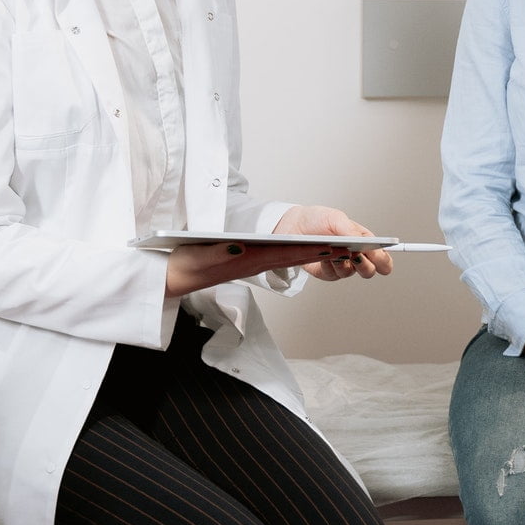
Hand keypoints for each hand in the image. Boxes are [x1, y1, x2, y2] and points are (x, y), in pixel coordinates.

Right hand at [165, 238, 349, 297]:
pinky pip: (279, 259)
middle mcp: (255, 264)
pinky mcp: (249, 263)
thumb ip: (220, 252)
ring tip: (337, 248)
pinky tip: (307, 249)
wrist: (177, 277)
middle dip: (320, 253)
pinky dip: (296, 253)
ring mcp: (254, 265)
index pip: (285, 255)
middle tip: (348, 249)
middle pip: (294, 257)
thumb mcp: (201, 255)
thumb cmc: (188, 263)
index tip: (332, 247)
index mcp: (247, 260)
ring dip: (312, 254)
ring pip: (290, 258)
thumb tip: (240, 248)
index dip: (309, 250)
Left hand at [274, 205, 394, 281]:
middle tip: (356, 254)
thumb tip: (362, 242)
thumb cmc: (318, 220)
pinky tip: (325, 256)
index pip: (382, 256)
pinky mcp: (328, 272)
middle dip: (365, 264)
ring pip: (351, 274)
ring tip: (336, 252)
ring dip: (344, 263)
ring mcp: (342, 265)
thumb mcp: (336, 218)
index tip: (378, 257)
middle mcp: (355, 255)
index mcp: (364, 241)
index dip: (383, 260)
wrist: (294, 227)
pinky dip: (330, 265)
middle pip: (370, 271)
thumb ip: (351, 230)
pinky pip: (333, 275)